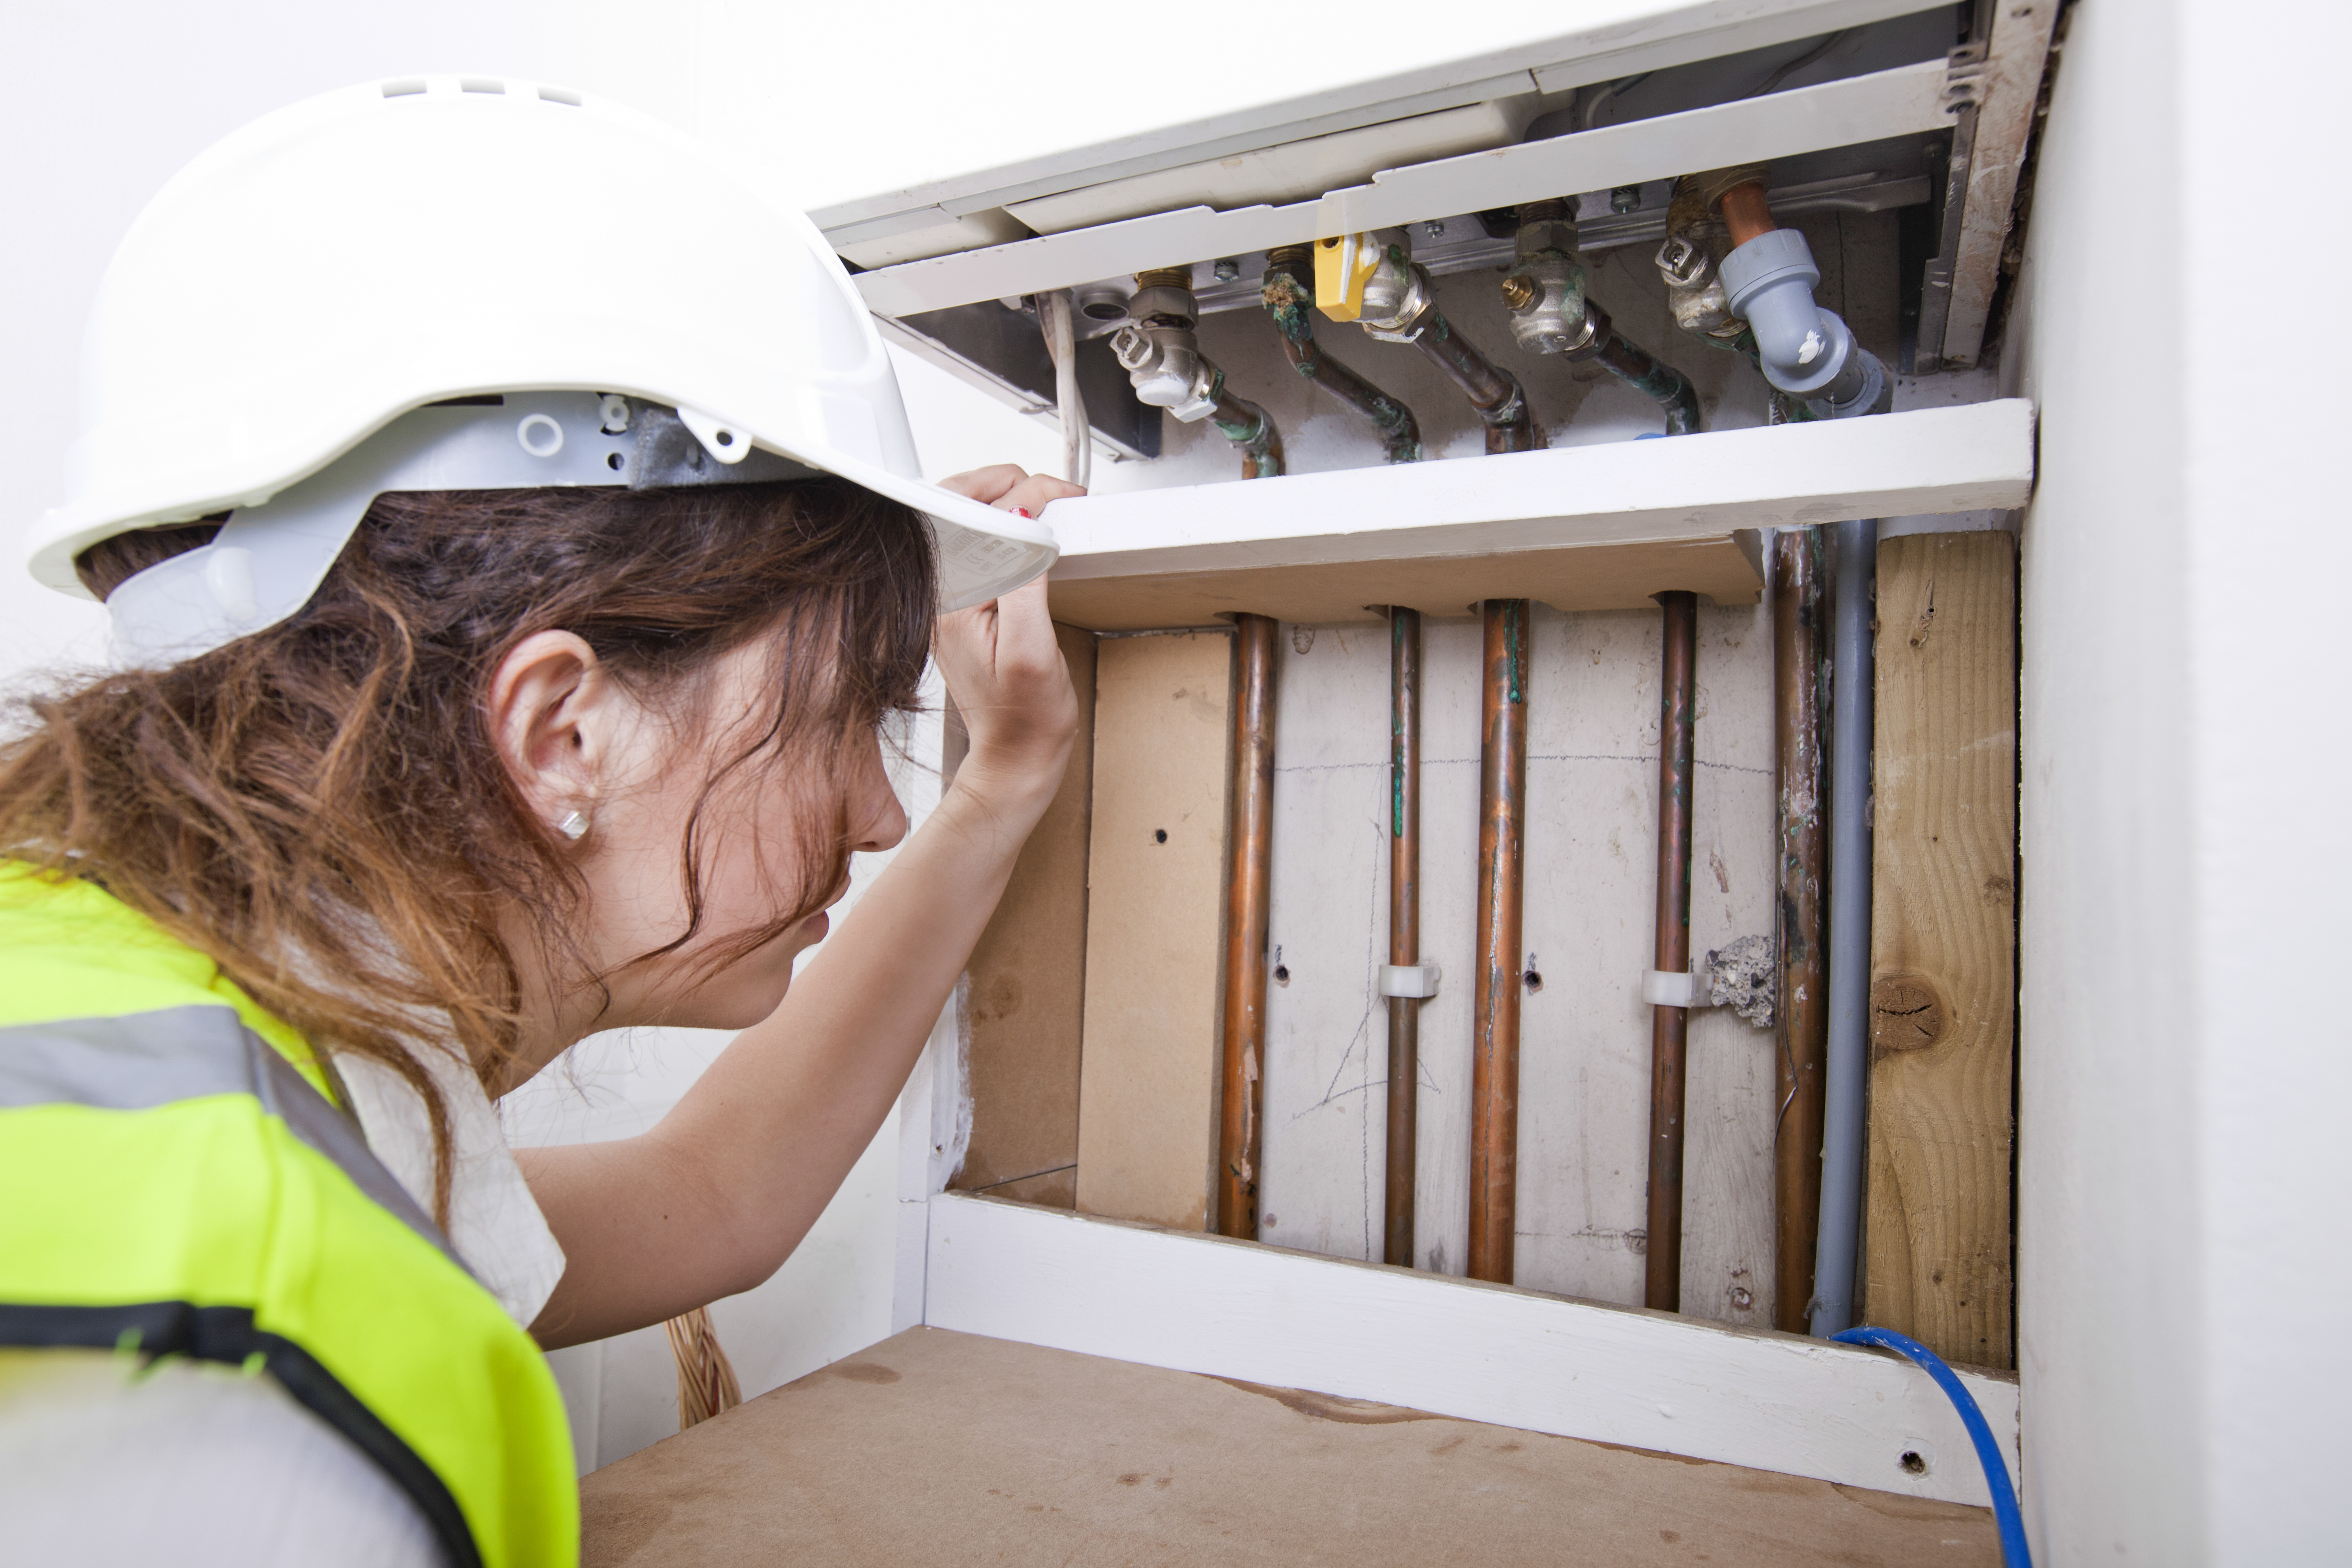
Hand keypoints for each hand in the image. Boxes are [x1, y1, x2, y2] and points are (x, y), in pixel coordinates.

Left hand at [932, 466, 1081, 817]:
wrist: (1019, 755)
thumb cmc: (1027, 716)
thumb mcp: (1033, 650)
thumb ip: (1026, 582)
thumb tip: (1025, 521)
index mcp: (950, 602)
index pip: (968, 517)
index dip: (1011, 491)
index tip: (1054, 496)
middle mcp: (942, 597)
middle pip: (958, 510)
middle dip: (1004, 486)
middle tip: (1053, 493)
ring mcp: (952, 600)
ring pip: (969, 525)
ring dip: (1007, 503)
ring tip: (1048, 504)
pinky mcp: (968, 606)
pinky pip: (980, 550)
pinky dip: (1008, 530)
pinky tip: (1032, 533)